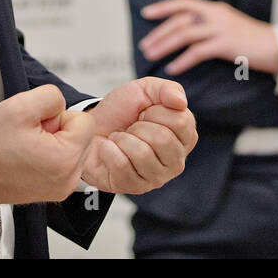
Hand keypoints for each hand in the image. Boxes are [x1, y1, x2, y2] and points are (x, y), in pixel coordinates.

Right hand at [0, 85, 94, 203]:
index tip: (38, 125)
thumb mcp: (21, 105)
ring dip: (55, 142)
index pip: (85, 121)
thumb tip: (62, 107)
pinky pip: (65, 162)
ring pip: (74, 148)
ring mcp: (62, 188)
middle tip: (31, 136)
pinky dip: (51, 156)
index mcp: (66, 160)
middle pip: (82, 136)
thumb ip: (52, 96)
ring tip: (28, 146)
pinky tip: (29, 156)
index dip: (59, 116)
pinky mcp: (54, 191)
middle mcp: (68, 179)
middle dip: (59, 130)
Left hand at [81, 77, 197, 194]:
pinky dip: (109, 150)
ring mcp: (158, 177)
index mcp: (185, 136)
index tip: (145, 112)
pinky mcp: (136, 188)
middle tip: (131, 126)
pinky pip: (122, 165)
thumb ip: (167, 89)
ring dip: (123, 139)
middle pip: (163, 140)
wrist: (92, 128)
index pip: (180, 122)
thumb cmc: (122, 111)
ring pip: (142, 154)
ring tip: (120, 137)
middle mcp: (177, 160)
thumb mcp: (145, 90)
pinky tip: (110, 149)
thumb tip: (181, 102)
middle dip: (139, 126)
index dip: (156, 111)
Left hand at [138, 0, 277, 74]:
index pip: (184, 2)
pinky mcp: (226, 44)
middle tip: (144, 46)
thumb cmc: (250, 41)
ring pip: (185, 34)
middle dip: (159, 32)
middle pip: (180, 20)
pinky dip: (182, 60)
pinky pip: (198, 52)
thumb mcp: (228, 26)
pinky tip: (172, 68)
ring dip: (164, 45)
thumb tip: (185, 32)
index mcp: (215, 9)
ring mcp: (221, 29)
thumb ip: (209, 25)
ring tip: (150, 56)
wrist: (277, 47)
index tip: (146, 13)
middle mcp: (216, 15)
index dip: (164, 7)